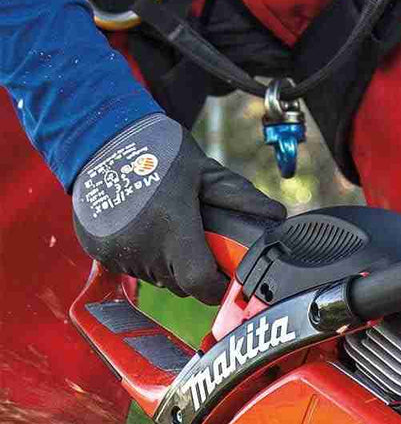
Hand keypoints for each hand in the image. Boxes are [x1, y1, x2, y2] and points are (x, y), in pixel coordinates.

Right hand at [71, 114, 284, 303]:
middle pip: (182, 284)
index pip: (202, 285)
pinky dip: (143, 256)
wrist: (99, 137)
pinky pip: (131, 268)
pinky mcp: (98, 251)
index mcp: (171, 228)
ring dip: (168, 264)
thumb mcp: (204, 171)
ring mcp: (116, 251)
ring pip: (157, 279)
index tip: (225, 275)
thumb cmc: (157, 151)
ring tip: (168, 229)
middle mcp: (142, 246)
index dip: (219, 286)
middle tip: (197, 241)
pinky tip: (144, 228)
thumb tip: (278, 215)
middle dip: (195, 270)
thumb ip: (241, 198)